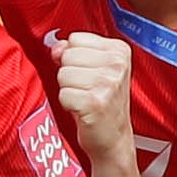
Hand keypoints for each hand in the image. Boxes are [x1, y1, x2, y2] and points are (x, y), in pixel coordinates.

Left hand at [51, 30, 136, 163]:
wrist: (113, 138)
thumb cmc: (102, 103)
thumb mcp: (92, 69)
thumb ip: (72, 51)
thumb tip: (56, 47)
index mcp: (120, 50)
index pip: (75, 38)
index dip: (75, 57)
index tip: (89, 73)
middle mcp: (117, 64)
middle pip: (67, 55)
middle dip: (70, 73)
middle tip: (87, 89)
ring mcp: (108, 83)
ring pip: (63, 74)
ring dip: (69, 90)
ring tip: (85, 99)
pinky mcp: (96, 102)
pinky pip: (63, 94)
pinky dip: (68, 105)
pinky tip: (83, 110)